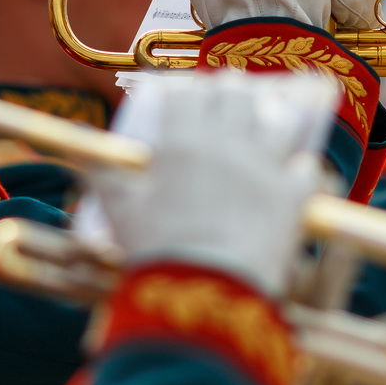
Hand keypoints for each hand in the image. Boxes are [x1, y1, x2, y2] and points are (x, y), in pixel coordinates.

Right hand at [80, 72, 335, 295]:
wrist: (202, 293)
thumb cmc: (153, 250)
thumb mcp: (117, 209)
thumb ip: (99, 172)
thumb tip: (75, 149)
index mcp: (181, 139)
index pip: (187, 93)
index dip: (189, 91)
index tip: (189, 96)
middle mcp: (226, 141)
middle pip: (234, 94)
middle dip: (231, 91)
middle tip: (229, 97)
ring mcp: (265, 165)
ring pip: (277, 121)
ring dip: (272, 119)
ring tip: (271, 122)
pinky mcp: (295, 195)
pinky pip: (310, 168)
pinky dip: (303, 169)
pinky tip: (299, 172)